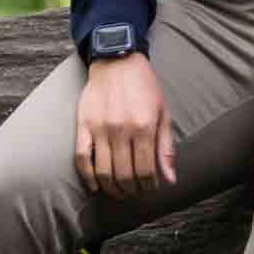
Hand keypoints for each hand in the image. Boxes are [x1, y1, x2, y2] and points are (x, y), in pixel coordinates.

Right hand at [74, 52, 175, 198]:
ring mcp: (100, 128)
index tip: (150, 189)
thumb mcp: (164, 113)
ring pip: (104, 172)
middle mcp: (122, 129)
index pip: (146, 170)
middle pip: (125, 175)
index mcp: (144, 126)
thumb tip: (170, 179)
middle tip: (135, 192)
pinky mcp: (83, 126)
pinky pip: (82, 158)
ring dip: (112, 188)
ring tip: (119, 192)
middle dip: (132, 190)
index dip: (149, 186)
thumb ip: (166, 147)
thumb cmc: (145, 87)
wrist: (117, 60)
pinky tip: (96, 185)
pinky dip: (88, 177)